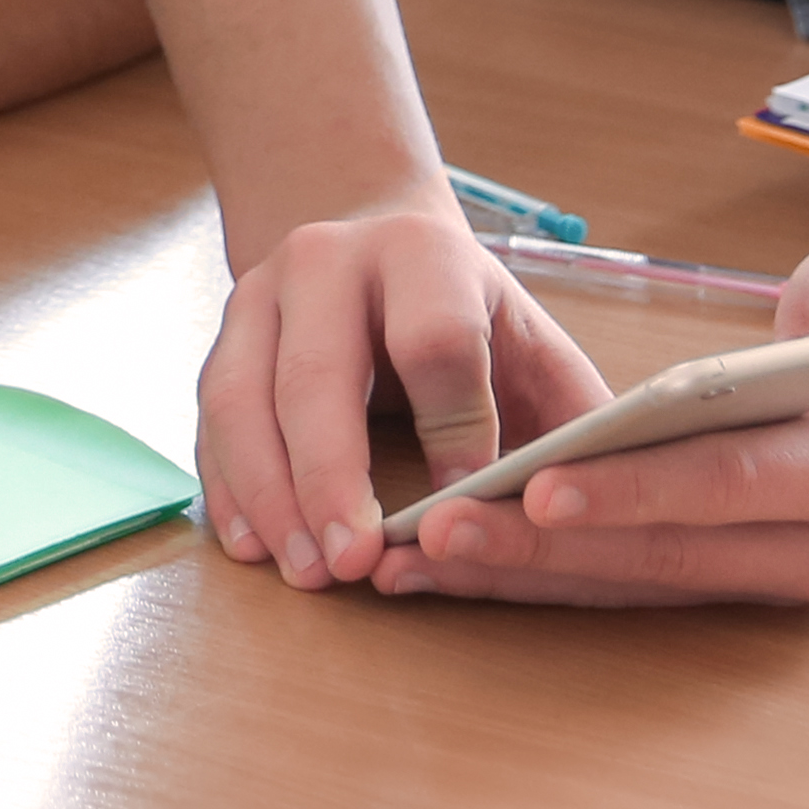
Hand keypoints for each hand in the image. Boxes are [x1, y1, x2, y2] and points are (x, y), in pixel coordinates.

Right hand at [193, 202, 618, 590]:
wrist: (371, 237)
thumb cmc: (465, 312)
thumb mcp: (531, 342)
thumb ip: (570, 415)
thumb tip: (601, 501)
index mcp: (423, 254)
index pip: (433, 342)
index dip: (452, 432)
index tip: (461, 510)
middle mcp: (327, 262)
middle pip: (316, 374)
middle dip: (331, 478)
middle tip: (351, 562)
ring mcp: (259, 296)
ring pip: (242, 398)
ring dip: (268, 494)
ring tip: (304, 571)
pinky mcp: (220, 338)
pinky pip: (208, 419)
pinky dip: (227, 488)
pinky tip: (253, 544)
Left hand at [380, 233, 808, 609]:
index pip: (731, 482)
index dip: (631, 490)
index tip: (536, 490)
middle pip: (665, 553)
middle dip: (543, 547)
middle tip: (436, 533)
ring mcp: (791, 581)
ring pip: (638, 583)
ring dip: (524, 576)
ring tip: (415, 562)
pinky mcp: (748, 584)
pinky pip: (638, 582)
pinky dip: (550, 574)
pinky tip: (457, 568)